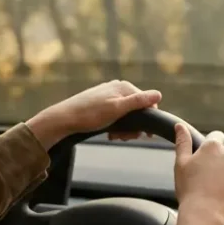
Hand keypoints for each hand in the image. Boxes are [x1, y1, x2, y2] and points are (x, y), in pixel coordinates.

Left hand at [25, 80, 161, 149]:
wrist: (65, 119)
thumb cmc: (90, 114)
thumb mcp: (117, 108)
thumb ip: (138, 101)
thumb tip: (158, 94)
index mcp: (124, 87)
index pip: (148, 102)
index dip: (148, 119)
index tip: (144, 134)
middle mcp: (118, 89)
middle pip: (138, 110)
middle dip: (134, 126)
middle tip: (124, 137)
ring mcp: (110, 96)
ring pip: (128, 115)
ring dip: (125, 129)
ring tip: (115, 136)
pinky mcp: (103, 105)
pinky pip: (118, 116)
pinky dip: (117, 126)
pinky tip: (110, 133)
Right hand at [172, 124, 223, 224]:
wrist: (203, 214)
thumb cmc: (189, 189)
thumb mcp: (181, 163)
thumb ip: (182, 141)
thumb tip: (180, 126)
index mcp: (213, 146)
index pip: (216, 137)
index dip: (211, 147)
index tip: (206, 158)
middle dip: (219, 162)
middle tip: (207, 178)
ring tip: (215, 189)